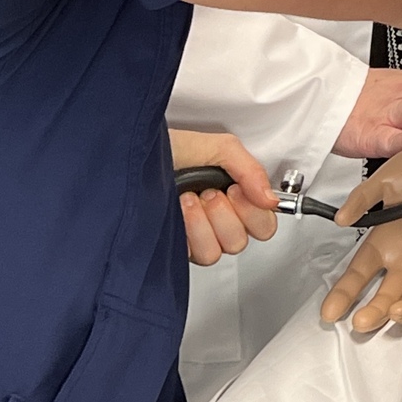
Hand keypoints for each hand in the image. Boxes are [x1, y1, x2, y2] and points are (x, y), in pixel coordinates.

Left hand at [168, 129, 279, 265]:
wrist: (132, 158)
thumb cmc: (165, 149)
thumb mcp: (217, 147)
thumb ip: (250, 170)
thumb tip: (270, 200)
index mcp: (232, 196)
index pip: (264, 224)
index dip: (255, 212)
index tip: (236, 189)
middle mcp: (215, 219)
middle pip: (242, 241)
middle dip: (227, 214)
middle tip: (211, 193)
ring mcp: (195, 236)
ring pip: (218, 251)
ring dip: (204, 222)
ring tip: (190, 198)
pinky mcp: (175, 248)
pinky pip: (195, 254)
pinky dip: (189, 230)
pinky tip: (178, 210)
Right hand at [319, 204, 401, 330]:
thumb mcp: (386, 180)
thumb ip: (361, 198)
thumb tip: (342, 217)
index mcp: (385, 238)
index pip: (358, 275)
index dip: (343, 294)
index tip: (329, 312)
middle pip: (384, 294)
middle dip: (371, 312)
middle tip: (362, 322)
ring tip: (393, 313)